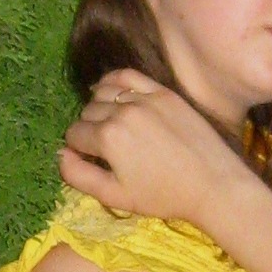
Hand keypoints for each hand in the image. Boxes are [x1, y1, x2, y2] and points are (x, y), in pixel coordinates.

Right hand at [58, 68, 248, 226]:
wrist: (212, 184)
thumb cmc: (162, 196)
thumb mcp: (115, 196)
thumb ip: (78, 176)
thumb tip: (59, 154)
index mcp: (108, 138)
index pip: (74, 134)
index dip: (79, 150)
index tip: (92, 161)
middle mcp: (122, 110)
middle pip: (87, 112)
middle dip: (89, 129)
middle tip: (106, 148)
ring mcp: (145, 98)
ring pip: (103, 92)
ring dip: (100, 106)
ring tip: (112, 124)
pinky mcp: (163, 92)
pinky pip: (127, 76)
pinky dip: (114, 82)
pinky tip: (115, 95)